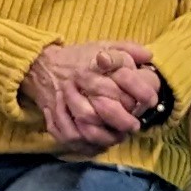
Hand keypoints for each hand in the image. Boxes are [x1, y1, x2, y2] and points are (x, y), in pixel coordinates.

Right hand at [20, 39, 167, 150]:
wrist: (41, 64)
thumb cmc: (78, 57)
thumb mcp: (103, 45)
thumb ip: (127, 48)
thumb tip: (149, 54)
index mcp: (86, 70)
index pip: (111, 87)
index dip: (134, 96)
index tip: (150, 102)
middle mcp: (72, 87)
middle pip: (95, 112)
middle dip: (119, 122)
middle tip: (134, 127)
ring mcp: (60, 104)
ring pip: (81, 129)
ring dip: (102, 138)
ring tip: (118, 138)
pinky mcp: (52, 116)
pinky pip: (67, 136)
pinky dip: (83, 145)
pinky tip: (97, 145)